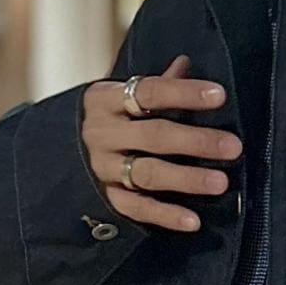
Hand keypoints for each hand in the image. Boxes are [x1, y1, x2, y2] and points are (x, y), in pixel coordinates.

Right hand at [83, 54, 241, 233]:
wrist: (52, 151)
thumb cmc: (106, 119)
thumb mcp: (121, 96)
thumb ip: (156, 85)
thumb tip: (186, 62)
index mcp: (107, 100)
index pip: (149, 91)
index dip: (184, 92)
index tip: (219, 95)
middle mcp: (102, 133)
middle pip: (153, 136)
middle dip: (196, 141)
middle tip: (233, 146)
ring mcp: (102, 168)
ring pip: (147, 173)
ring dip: (185, 179)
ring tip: (220, 182)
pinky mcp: (105, 198)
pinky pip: (136, 209)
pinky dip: (165, 215)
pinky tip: (193, 221)